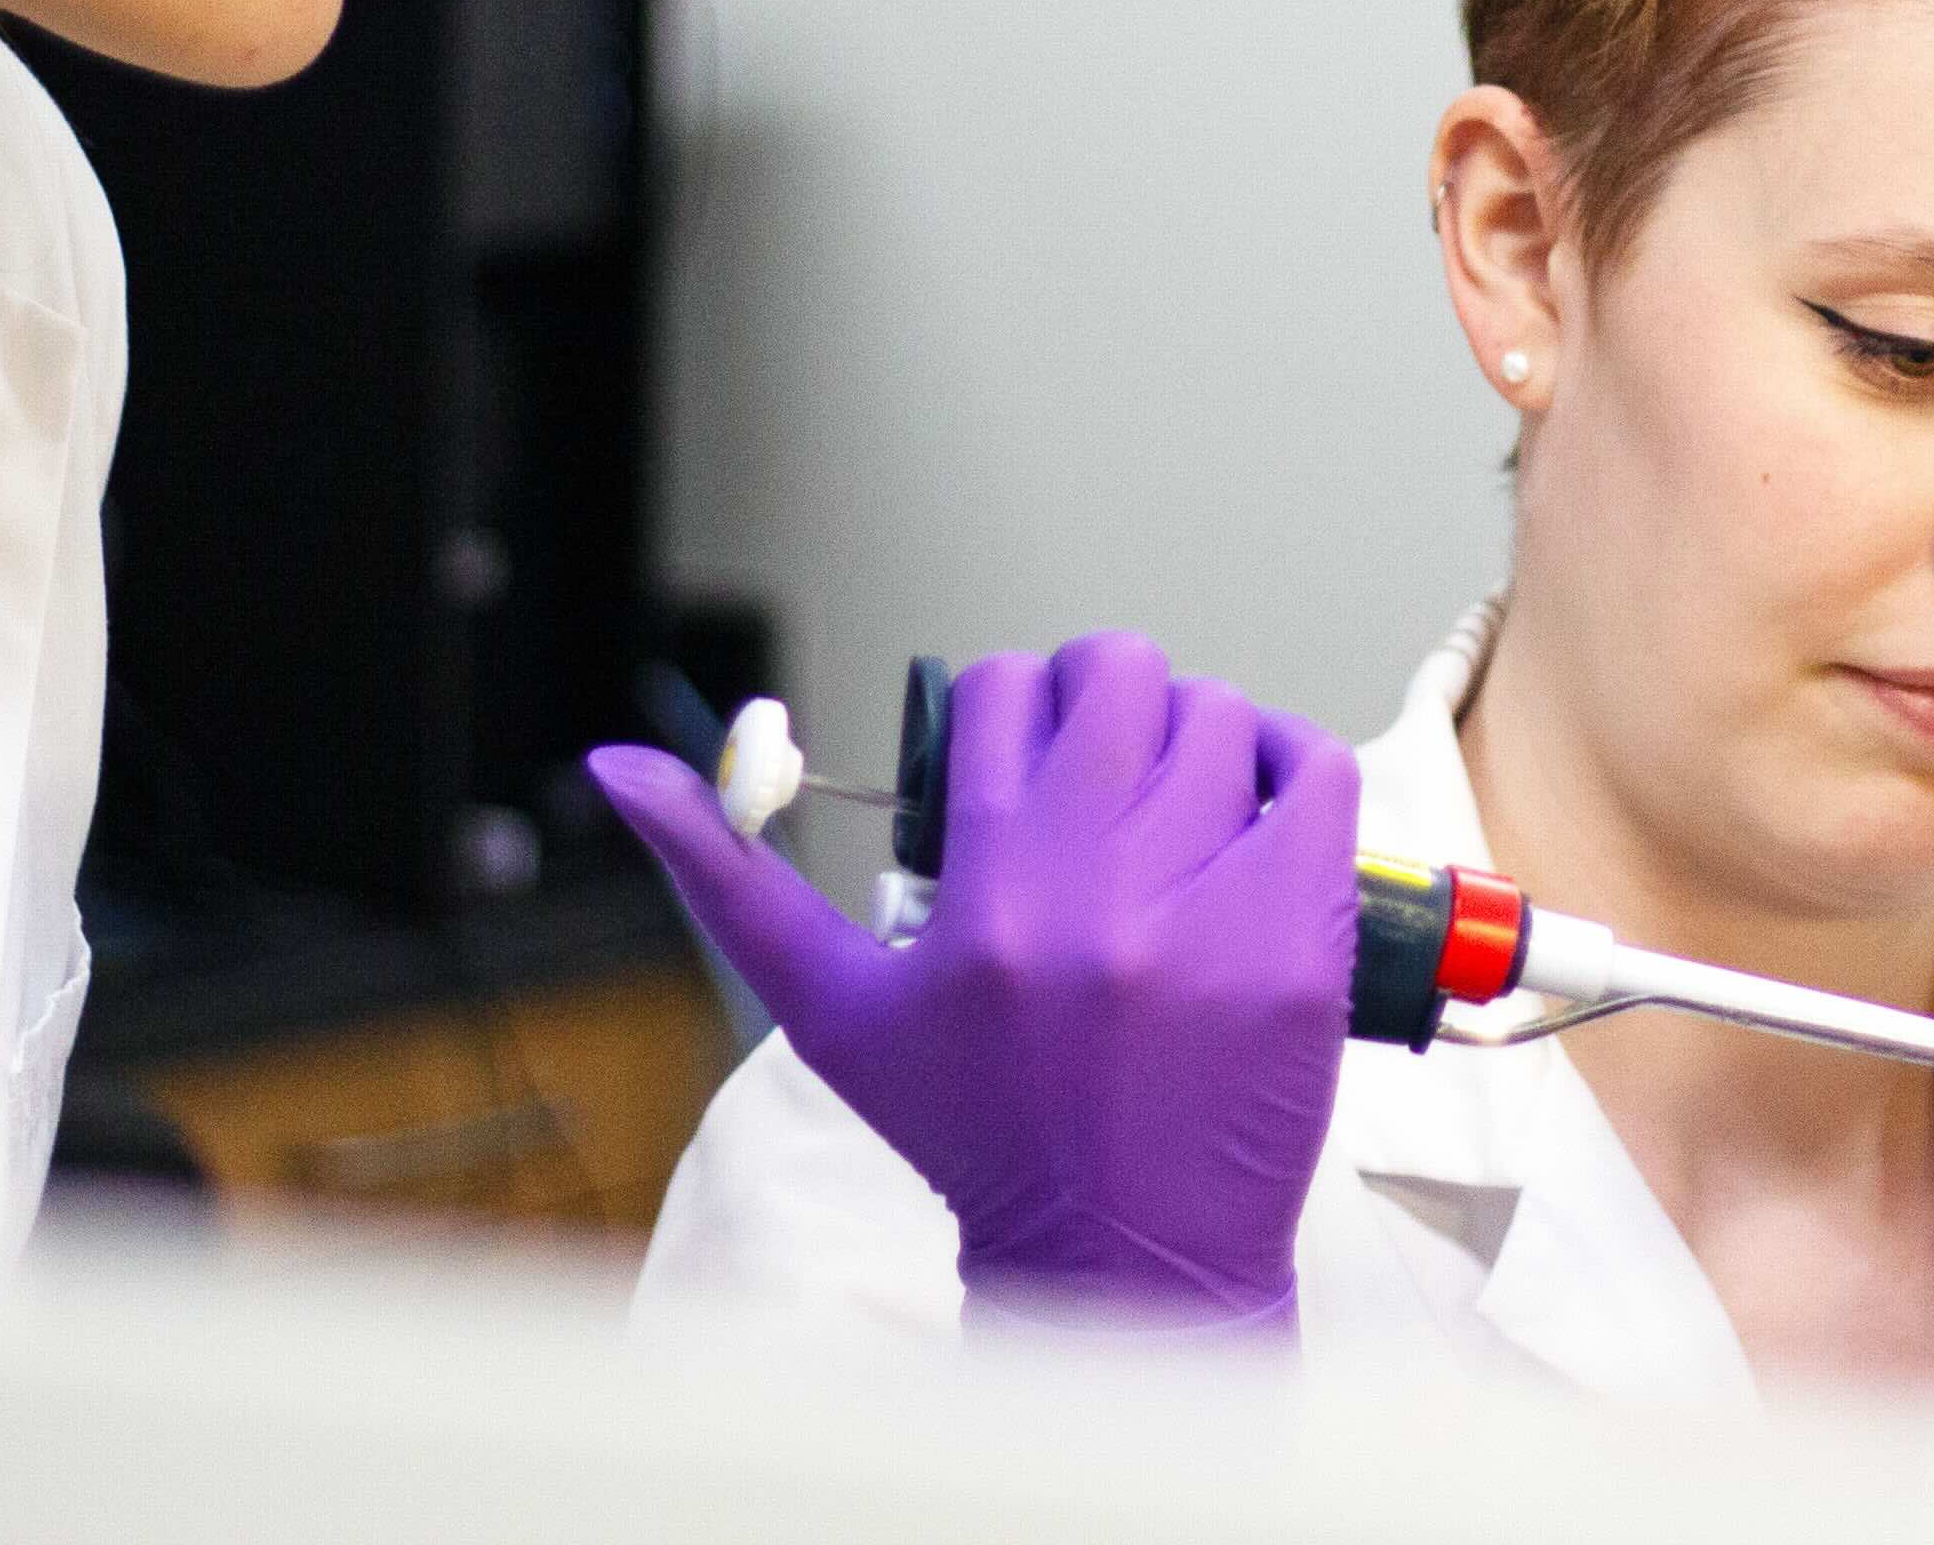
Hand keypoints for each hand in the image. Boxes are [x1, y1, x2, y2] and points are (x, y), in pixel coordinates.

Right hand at [594, 632, 1357, 1333]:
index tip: (1021, 749)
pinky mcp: (1299, 941)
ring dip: (1195, 733)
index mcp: (982, 897)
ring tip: (1173, 795)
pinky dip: (1287, 762)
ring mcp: (1207, 914)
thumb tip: (618, 767)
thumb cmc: (976, 1134)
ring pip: (1217, 714)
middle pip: (1117, 675)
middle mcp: (1091, 894)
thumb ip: (729, 879)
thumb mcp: (832, 1010)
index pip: (999, 694)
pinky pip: (1315, 773)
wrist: (1119, 1258)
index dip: (1009, 703)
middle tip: (1099, 752)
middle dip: (1101, 693)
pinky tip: (1253, 802)